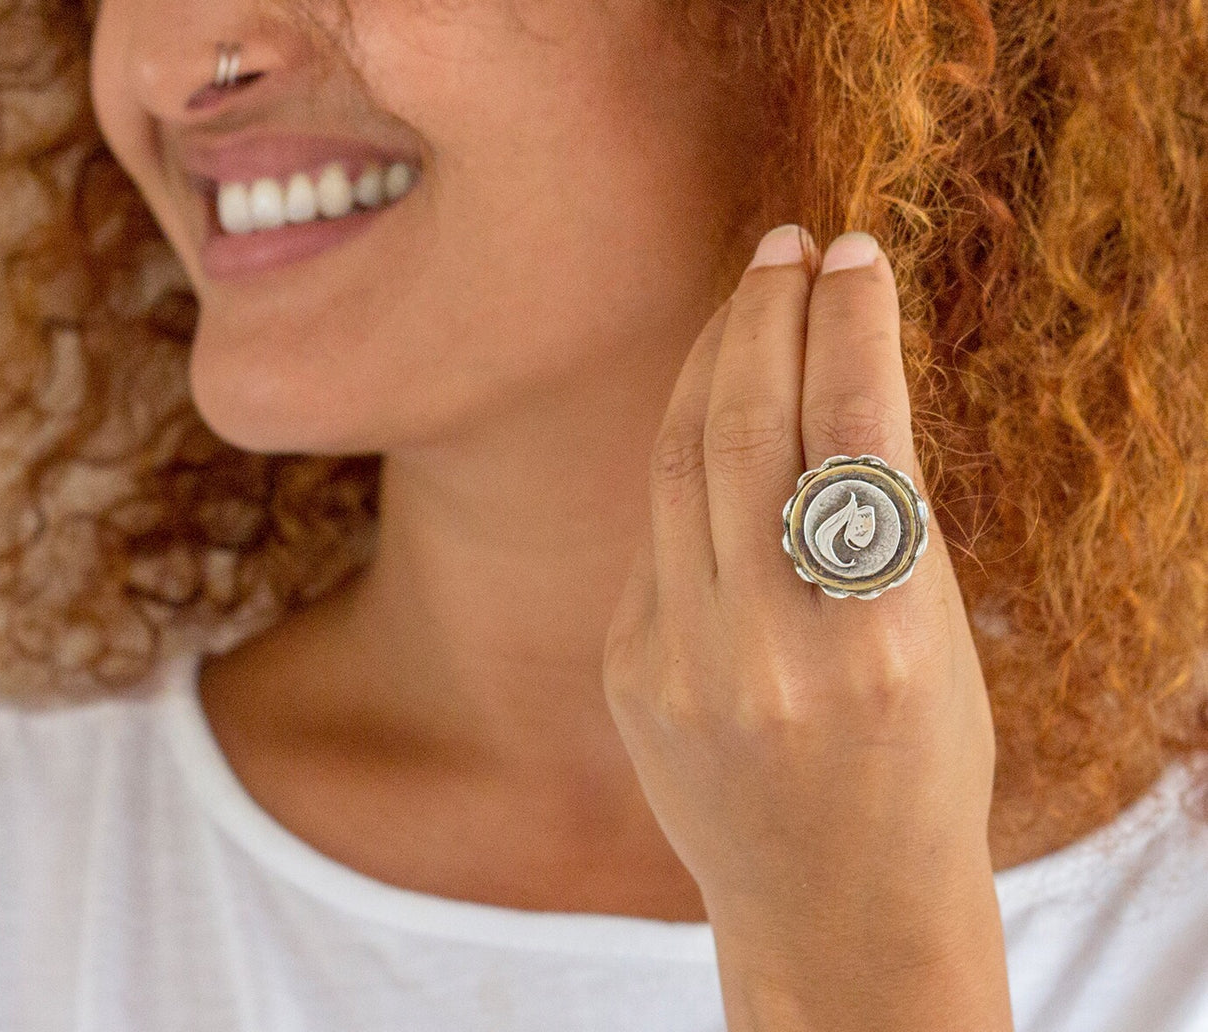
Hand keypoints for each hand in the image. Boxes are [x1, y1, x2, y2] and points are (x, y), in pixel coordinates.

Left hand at [602, 225, 1012, 1031]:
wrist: (834, 906)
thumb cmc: (918, 765)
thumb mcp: (939, 641)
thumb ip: (884, 519)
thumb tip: (838, 368)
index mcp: (880, 641)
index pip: (858, 433)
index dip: (852, 324)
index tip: (855, 253)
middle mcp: (769, 649)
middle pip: (747, 429)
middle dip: (764, 316)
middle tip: (786, 247)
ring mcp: (683, 664)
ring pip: (680, 464)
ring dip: (710, 364)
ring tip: (745, 300)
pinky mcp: (630, 673)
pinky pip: (659, 534)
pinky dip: (691, 459)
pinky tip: (715, 412)